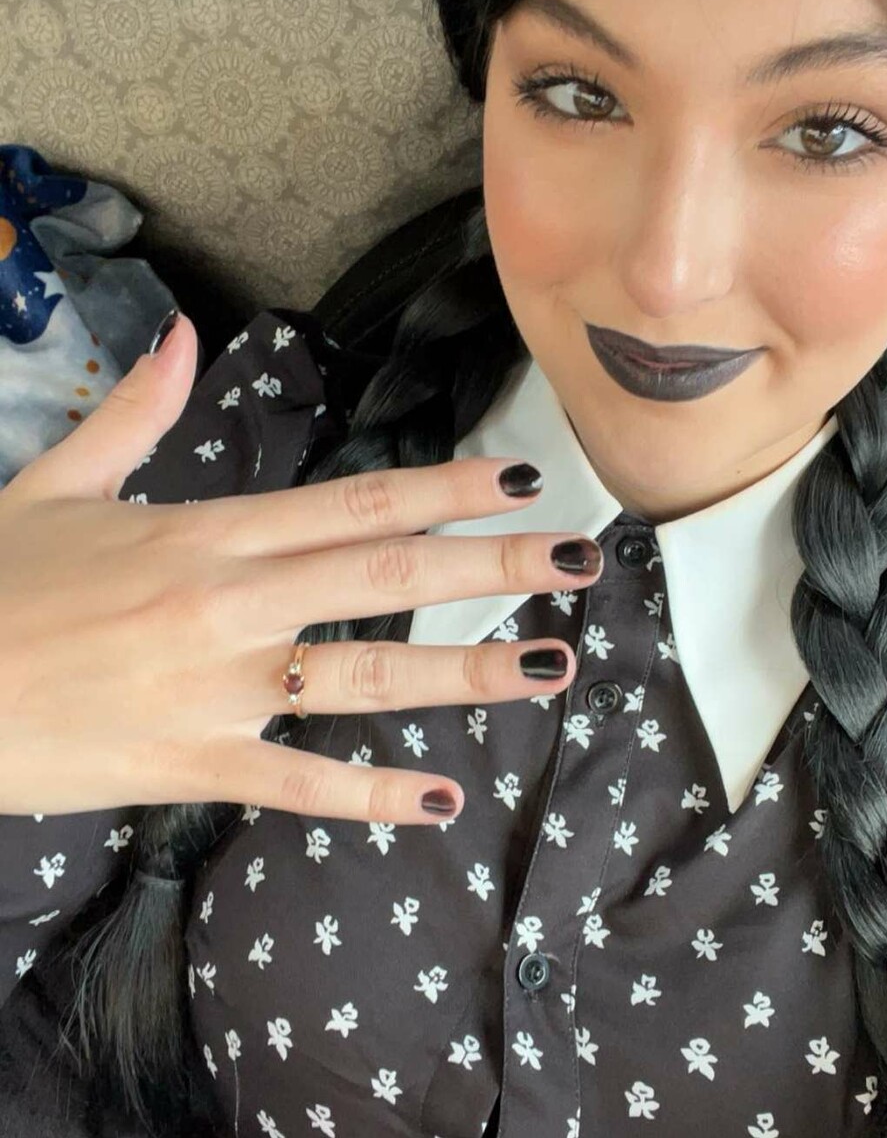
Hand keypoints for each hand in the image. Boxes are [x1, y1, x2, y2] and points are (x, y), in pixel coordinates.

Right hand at [0, 314, 600, 821]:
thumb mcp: (53, 485)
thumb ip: (132, 415)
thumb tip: (177, 339)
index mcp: (202, 530)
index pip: (351, 500)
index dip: (444, 488)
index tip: (519, 480)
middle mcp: (227, 601)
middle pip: (385, 573)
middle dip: (492, 565)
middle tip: (581, 561)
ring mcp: (216, 687)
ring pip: (365, 674)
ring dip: (466, 670)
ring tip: (549, 666)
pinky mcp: (190, 763)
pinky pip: (297, 783)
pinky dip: (368, 796)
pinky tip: (435, 798)